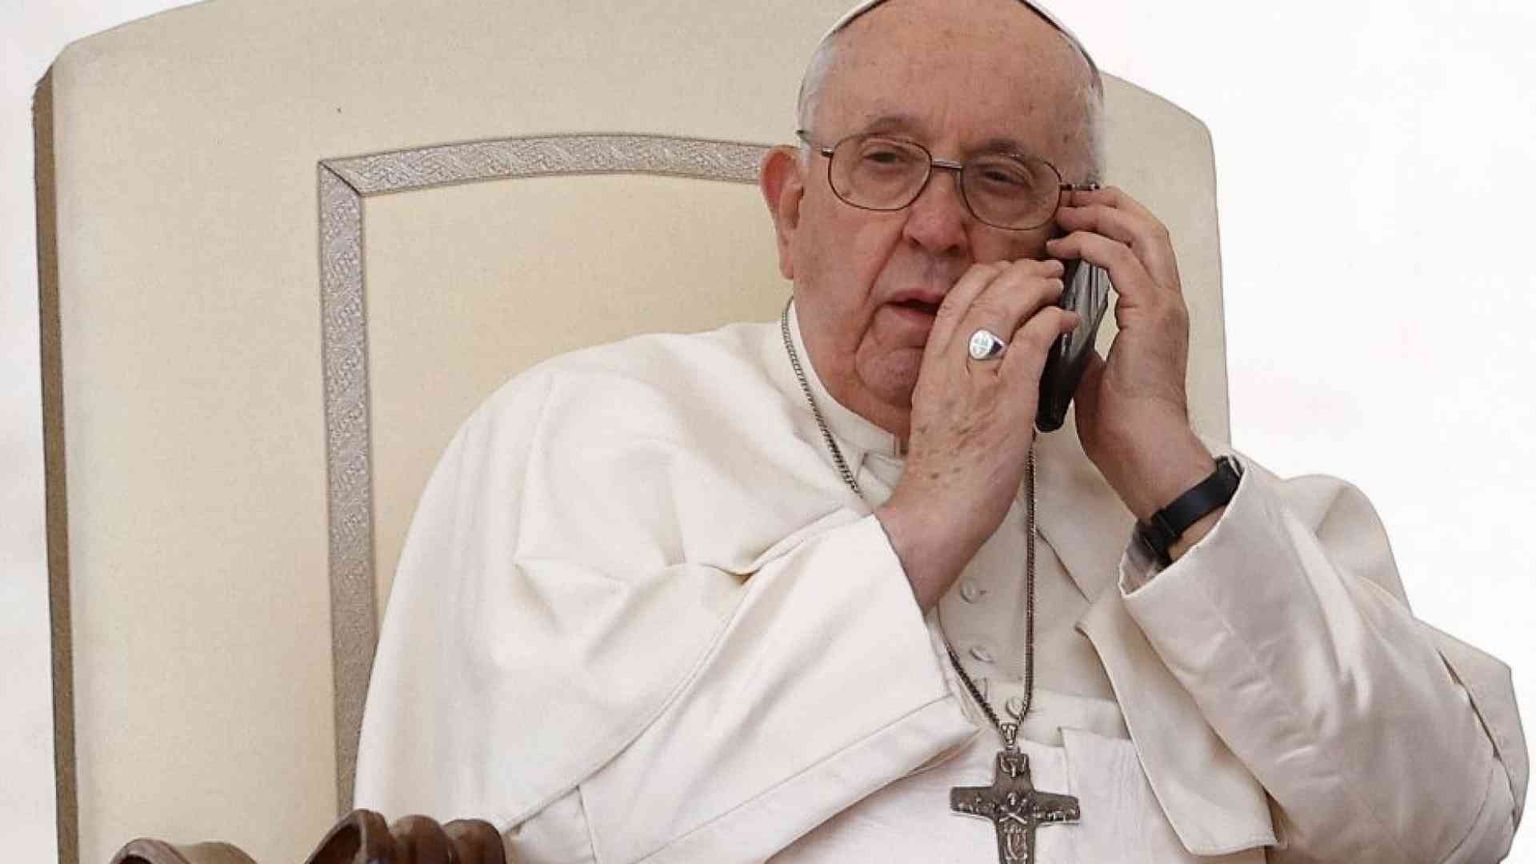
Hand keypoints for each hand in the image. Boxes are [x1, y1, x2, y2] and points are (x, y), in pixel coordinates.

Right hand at [875, 258, 1081, 609]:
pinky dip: (1054, 320)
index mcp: (932, 364)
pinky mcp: (1006, 393)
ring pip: (1007, 304)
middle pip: (982, 291)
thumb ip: (956, 383)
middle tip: (1046, 270)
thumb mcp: (937, 412)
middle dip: (1018, 272)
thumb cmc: (945, 472)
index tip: (1010, 273)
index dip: (986, 276)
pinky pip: (1034, 338)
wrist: (940, 508)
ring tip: (1061, 285)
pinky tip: (1070, 319)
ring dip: (1039, 286)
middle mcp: (951, 360)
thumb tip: (981, 368)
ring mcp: (977, 374)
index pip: (955, 300)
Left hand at [1049, 186, 1215, 520]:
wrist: (1143, 451)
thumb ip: (1084, 339)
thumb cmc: (1120, 423)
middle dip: (1108, 205)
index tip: (1071, 217)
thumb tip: (1057, 324)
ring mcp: (1164, 306)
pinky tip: (1064, 247)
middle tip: (1068, 200)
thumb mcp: (1094, 369)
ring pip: (1143, 234)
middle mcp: (1167, 302)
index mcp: (1155, 313)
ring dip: (1101, 216)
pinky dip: (1093, 246)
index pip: (1140, 248)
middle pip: (1148, 228)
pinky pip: (1123, 262)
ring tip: (1065, 214)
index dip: (1109, 224)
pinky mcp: (1153, 316)